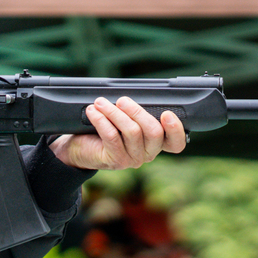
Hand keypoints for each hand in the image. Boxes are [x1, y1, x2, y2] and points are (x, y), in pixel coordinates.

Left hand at [48, 97, 185, 169]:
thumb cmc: (106, 129)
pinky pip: (112, 136)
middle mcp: (148, 153)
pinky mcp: (116, 160)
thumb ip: (136, 112)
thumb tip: (131, 97)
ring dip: (114, 112)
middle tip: (121, 100)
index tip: (167, 113)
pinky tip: (93, 112)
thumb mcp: (125, 119)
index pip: (176, 143)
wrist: (82, 148)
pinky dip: (101, 120)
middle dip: (137, 111)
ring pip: (132, 132)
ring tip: (100, 103)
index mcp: (156, 143)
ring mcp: (133, 159)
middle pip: (154, 132)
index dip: (176, 129)